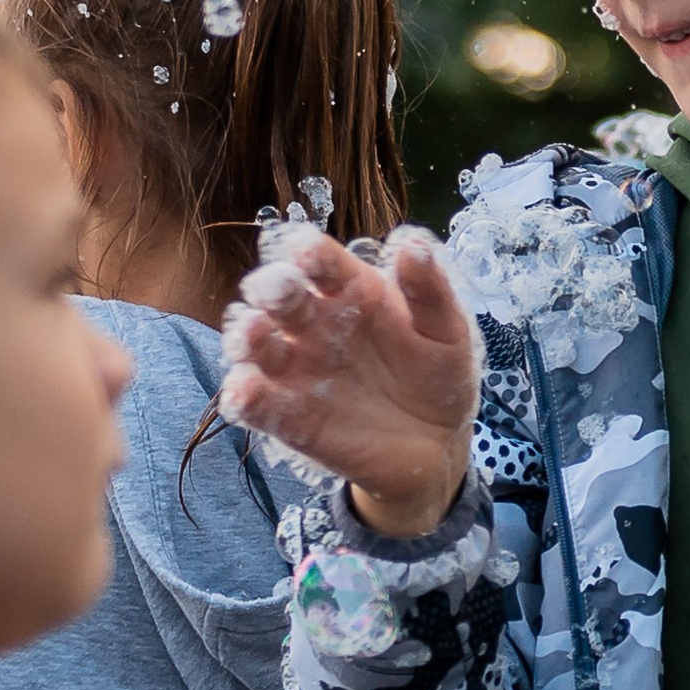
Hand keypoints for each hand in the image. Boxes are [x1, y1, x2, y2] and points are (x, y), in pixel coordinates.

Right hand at [220, 226, 481, 537]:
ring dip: (246, 335)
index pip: (323, 262)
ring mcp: (296, 369)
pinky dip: (243, 396)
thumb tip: (412, 243)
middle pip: (280, 297)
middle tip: (275, 290)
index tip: (305, 250)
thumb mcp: (446, 332)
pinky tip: (244, 393)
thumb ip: (429, 291)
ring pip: (256, 344)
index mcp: (352, 291)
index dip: (310, 253)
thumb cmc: (438, 377)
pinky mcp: (286, 416)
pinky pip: (256, 403)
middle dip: (272, 287)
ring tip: (252, 335)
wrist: (436, 446)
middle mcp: (314, 323)